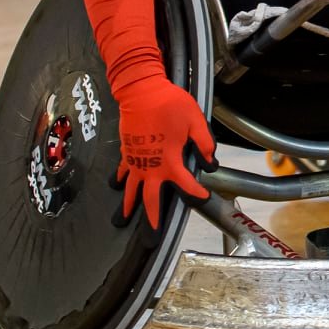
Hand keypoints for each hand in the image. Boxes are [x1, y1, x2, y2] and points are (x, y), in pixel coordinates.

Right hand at [115, 79, 214, 230]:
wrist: (140, 90)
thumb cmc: (169, 104)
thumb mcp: (195, 121)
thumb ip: (204, 143)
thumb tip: (210, 161)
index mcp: (169, 161)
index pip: (185, 185)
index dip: (196, 194)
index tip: (204, 198)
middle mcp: (150, 166)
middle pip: (149, 199)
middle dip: (151, 219)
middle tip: (151, 237)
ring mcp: (135, 160)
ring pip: (130, 189)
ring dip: (128, 205)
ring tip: (123, 221)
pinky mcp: (127, 151)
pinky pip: (122, 171)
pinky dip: (121, 181)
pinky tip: (118, 187)